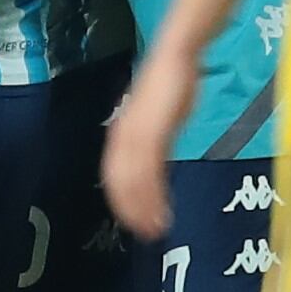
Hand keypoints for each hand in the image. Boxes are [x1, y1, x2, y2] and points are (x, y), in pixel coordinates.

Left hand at [103, 48, 196, 238]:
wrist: (176, 57)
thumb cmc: (170, 84)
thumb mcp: (159, 119)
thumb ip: (153, 141)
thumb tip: (155, 163)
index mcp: (122, 134)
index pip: (114, 176)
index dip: (123, 202)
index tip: (135, 221)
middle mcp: (123, 136)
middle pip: (119, 184)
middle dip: (131, 211)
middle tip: (146, 233)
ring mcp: (135, 134)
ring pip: (133, 183)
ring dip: (144, 209)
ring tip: (156, 229)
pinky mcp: (152, 132)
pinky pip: (148, 171)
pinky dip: (154, 195)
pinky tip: (163, 209)